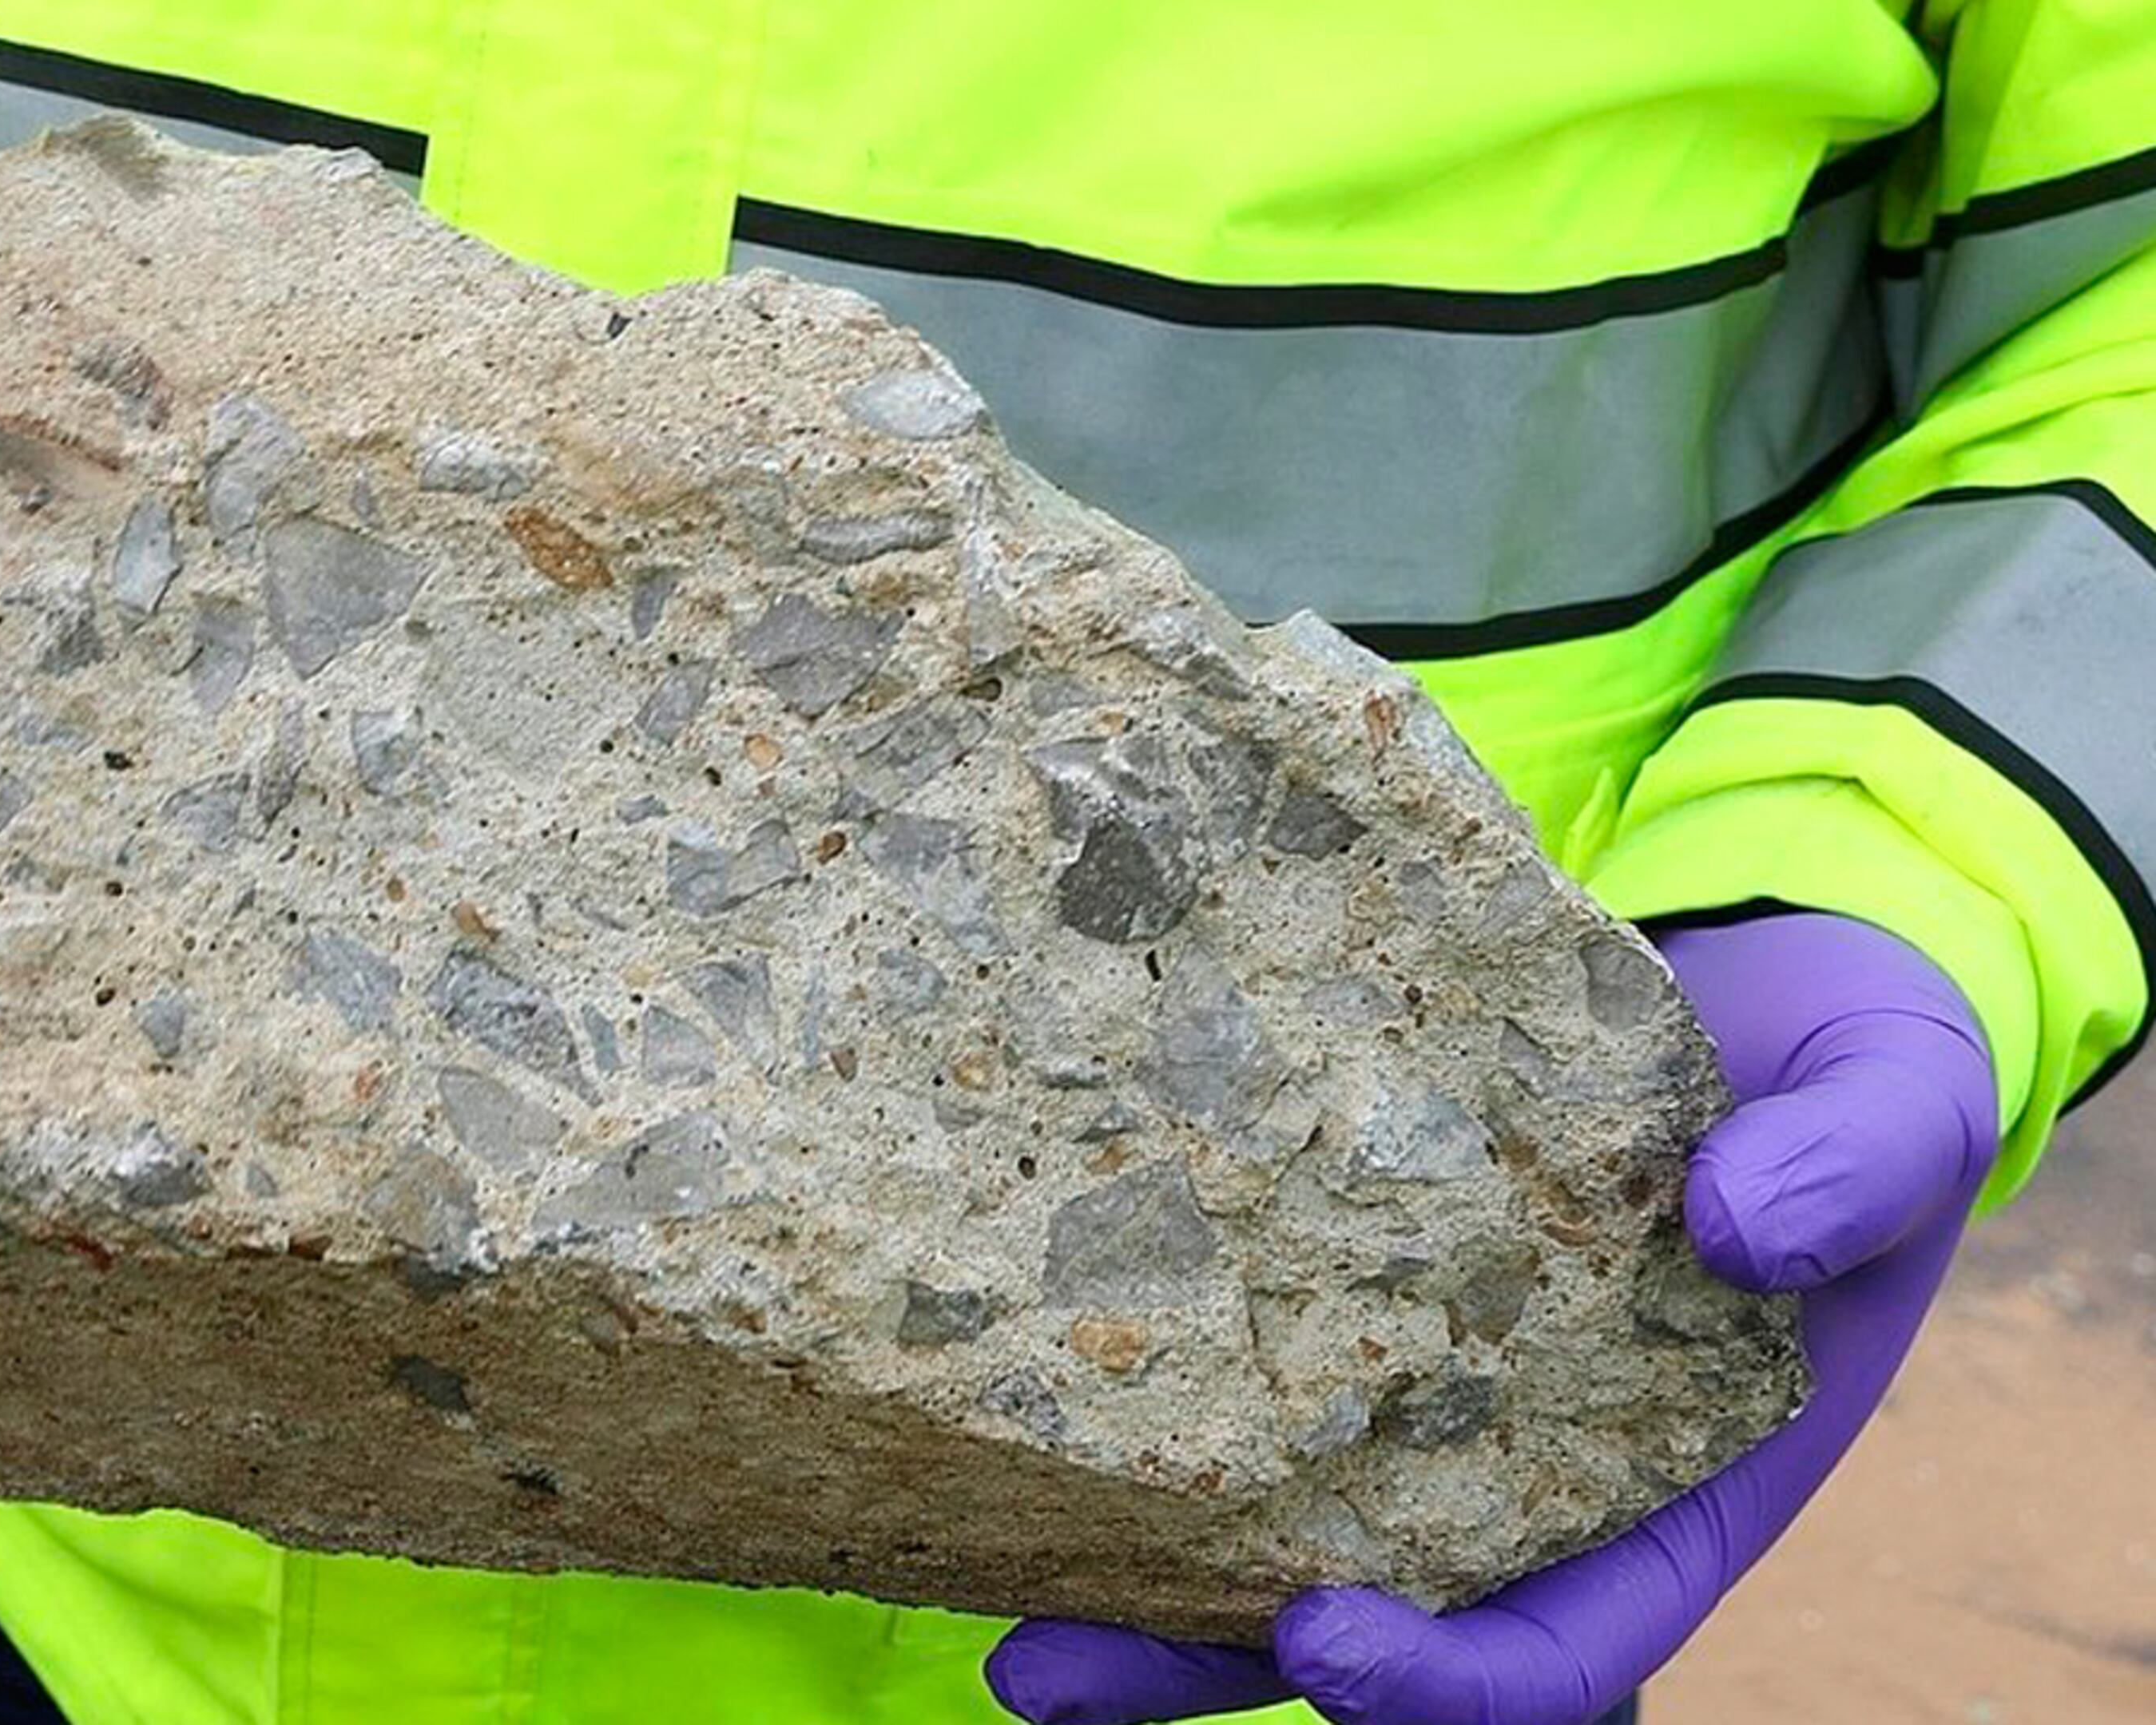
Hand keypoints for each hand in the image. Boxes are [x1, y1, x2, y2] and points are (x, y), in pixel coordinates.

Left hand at [985, 911, 1997, 1724]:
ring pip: (1252, 1528)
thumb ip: (1860, 1165)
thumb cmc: (1848, 1063)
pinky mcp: (1336, 1287)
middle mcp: (1524, 1475)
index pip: (1555, 1649)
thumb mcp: (1902, 1095)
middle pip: (1351, 1621)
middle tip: (1032, 1670)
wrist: (1761, 980)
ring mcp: (1417, 1391)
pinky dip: (1130, 1401)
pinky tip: (1004, 1384)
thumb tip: (1740, 1234)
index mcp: (1674, 1492)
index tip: (1317, 1630)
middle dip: (1190, 1664)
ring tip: (968, 1589)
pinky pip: (1228, 1374)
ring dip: (1117, 1579)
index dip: (1440, 1677)